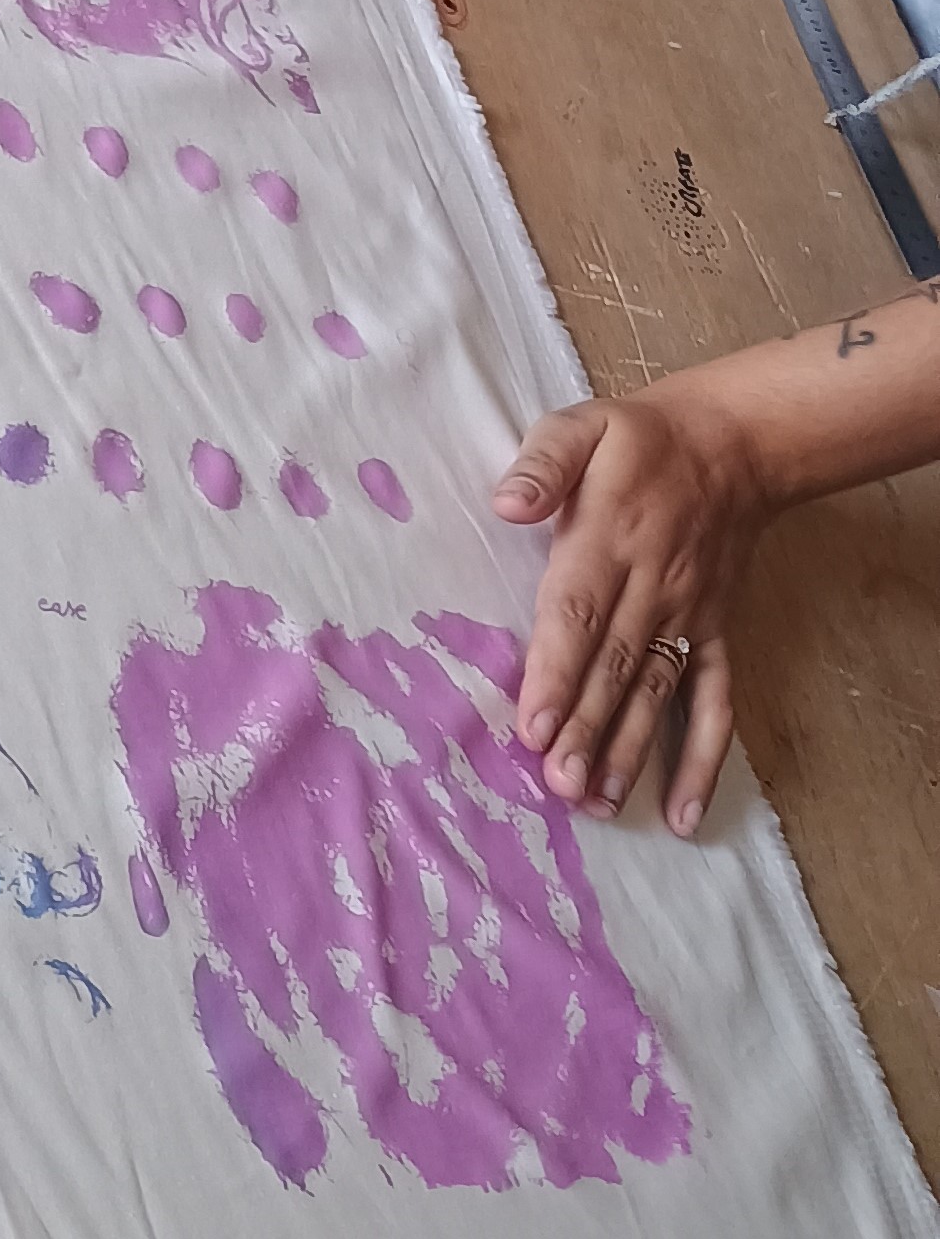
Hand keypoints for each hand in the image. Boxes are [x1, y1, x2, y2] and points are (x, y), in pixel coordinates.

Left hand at [493, 386, 769, 838]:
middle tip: (560, 786)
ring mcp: (689, 617)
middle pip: (614, 668)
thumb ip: (543, 462)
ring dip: (631, 752)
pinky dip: (703, 759)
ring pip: (656, 693)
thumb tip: (507, 503)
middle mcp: (652, 587)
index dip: (557, 672)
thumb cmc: (637, 442)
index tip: (536, 725)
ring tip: (601, 804)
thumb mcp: (582, 426)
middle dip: (587, 731)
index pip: (578, 614)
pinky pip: (715, 702)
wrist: (732, 446)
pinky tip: (684, 811)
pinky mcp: (715, 633)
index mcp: (609, 540)